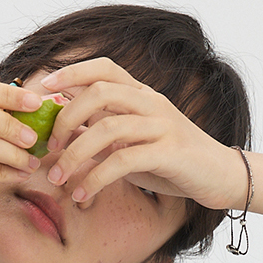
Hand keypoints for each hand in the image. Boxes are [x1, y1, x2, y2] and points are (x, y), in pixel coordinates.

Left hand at [38, 58, 248, 210]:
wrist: (219, 176)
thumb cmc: (170, 161)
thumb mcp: (132, 143)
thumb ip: (103, 134)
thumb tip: (62, 133)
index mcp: (141, 94)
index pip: (104, 68)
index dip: (71, 72)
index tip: (44, 90)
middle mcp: (151, 103)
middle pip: (99, 92)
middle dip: (65, 118)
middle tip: (48, 146)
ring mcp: (162, 125)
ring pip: (107, 128)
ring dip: (74, 155)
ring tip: (57, 179)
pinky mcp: (169, 152)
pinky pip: (123, 160)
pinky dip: (96, 178)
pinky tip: (82, 194)